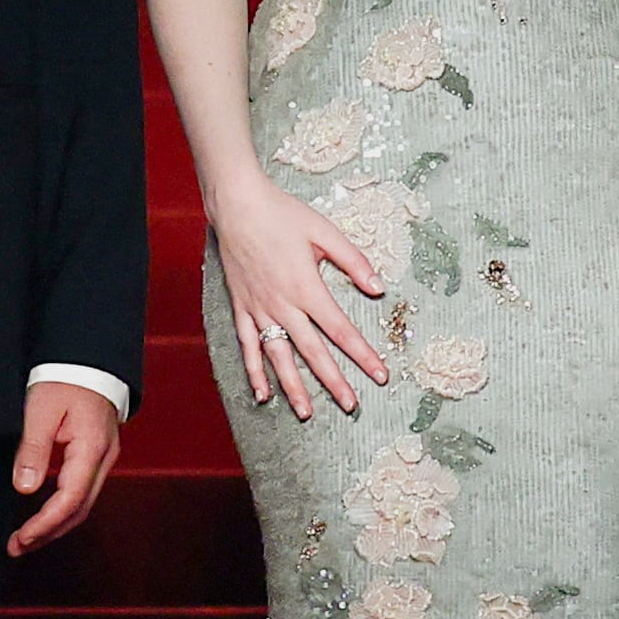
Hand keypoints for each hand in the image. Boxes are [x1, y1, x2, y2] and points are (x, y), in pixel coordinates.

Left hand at [9, 380, 123, 554]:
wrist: (88, 362)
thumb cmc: (65, 381)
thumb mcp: (41, 411)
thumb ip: (33, 450)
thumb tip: (26, 488)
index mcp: (91, 449)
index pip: (70, 498)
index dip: (45, 523)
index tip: (21, 538)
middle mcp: (103, 459)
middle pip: (80, 509)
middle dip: (49, 533)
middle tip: (17, 547)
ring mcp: (102, 459)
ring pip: (82, 505)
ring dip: (55, 525)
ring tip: (26, 539)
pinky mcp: (95, 458)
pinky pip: (82, 493)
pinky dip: (61, 511)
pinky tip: (43, 517)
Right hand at [210, 178, 390, 419]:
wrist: (237, 206)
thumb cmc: (283, 215)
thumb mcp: (326, 233)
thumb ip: (354, 262)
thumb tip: (379, 289)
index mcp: (307, 288)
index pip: (341, 331)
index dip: (362, 356)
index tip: (380, 375)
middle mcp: (282, 306)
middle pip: (313, 353)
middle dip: (334, 382)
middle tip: (351, 406)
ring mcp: (259, 310)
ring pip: (278, 357)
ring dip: (293, 387)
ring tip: (306, 413)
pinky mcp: (241, 307)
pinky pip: (248, 346)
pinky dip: (254, 372)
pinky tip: (263, 394)